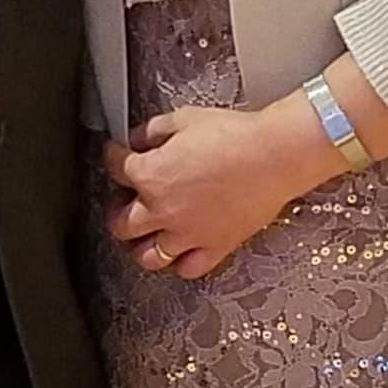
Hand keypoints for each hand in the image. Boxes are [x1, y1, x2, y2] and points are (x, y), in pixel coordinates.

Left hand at [104, 104, 330, 282]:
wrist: (275, 155)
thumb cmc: (236, 136)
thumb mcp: (184, 119)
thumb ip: (154, 130)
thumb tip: (140, 137)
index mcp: (151, 176)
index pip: (116, 169)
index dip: (113, 157)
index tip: (116, 154)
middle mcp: (163, 210)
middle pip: (121, 224)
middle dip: (116, 211)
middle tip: (123, 202)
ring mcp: (188, 233)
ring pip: (148, 256)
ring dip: (140, 246)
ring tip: (144, 236)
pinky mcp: (215, 246)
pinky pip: (188, 268)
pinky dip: (180, 262)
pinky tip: (181, 251)